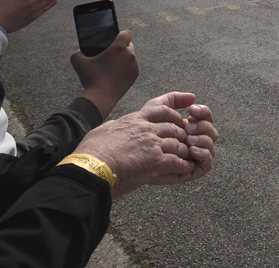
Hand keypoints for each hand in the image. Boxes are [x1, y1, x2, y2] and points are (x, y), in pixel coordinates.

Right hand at [71, 30, 138, 117]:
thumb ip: (78, 53)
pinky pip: (132, 67)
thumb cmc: (91, 78)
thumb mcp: (79, 62)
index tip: (114, 40)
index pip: (127, 33)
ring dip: (124, 58)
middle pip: (129, 45)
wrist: (101, 97)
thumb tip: (79, 52)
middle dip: (121, 47)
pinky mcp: (135, 75)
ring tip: (112, 65)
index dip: (121, 35)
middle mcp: (130, 54)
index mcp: (119, 47)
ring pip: (130, 56)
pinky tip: (116, 73)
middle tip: (110, 54)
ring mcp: (134, 65)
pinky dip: (126, 68)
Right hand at [74, 92, 216, 198]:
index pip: (161, 108)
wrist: (90, 168)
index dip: (175, 111)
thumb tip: (112, 125)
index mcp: (134, 120)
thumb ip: (111, 126)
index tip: (186, 108)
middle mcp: (146, 129)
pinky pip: (177, 162)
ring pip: (179, 144)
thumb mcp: (101, 130)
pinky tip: (185, 170)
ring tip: (188, 158)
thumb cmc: (91, 152)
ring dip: (184, 152)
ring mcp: (152, 144)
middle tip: (187, 141)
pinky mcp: (155, 161)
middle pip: (174, 127)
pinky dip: (183, 166)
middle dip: (182, 135)